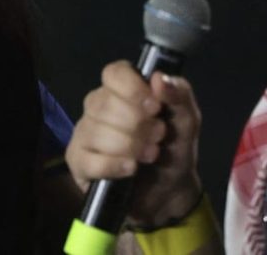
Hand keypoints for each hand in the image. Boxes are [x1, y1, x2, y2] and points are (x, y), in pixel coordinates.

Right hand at [65, 61, 203, 228]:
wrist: (170, 191)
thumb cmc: (174, 149)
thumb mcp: (187, 121)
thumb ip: (180, 95)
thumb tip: (159, 78)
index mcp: (123, 89)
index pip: (114, 73)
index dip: (133, 89)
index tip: (155, 107)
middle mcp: (98, 106)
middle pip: (104, 103)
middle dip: (138, 124)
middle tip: (159, 136)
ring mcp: (85, 133)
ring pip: (96, 131)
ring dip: (130, 146)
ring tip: (150, 155)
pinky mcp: (78, 161)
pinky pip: (90, 160)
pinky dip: (115, 165)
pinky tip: (131, 169)